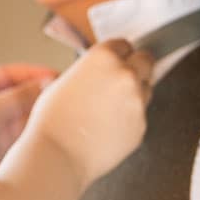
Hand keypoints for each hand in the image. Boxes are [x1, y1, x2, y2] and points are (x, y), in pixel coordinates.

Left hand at [0, 63, 58, 190]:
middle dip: (39, 91)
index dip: (31, 73)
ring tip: (58, 109)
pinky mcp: (3, 143)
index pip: (8, 74)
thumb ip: (19, 95)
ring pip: (24, 111)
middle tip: (60, 92)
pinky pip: (26, 130)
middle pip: (19, 91)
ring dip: (40, 110)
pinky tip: (50, 125)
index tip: (53, 75)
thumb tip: (43, 83)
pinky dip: (38, 127)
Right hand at [30, 39, 152, 187]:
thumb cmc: (53, 121)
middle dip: (137, 67)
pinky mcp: (142, 126)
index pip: (124, 44)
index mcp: (104, 58)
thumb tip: (99, 75)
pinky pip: (140, 116)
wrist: (58, 154)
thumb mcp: (63, 81)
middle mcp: (125, 75)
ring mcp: (137, 101)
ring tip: (107, 110)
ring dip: (134, 94)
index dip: (118, 54)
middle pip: (146, 61)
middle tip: (123, 78)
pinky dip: (129, 120)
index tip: (115, 60)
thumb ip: (89, 72)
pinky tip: (107, 127)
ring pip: (146, 90)